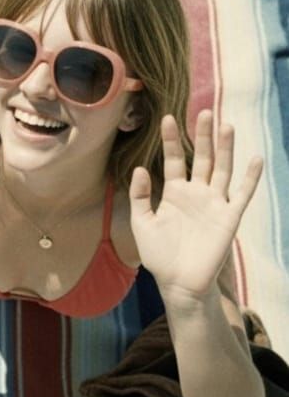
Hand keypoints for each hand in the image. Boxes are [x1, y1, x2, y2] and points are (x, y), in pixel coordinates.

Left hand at [129, 110, 262, 302]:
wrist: (179, 284)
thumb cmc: (159, 255)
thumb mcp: (142, 223)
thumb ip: (140, 196)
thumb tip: (140, 168)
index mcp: (175, 192)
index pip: (174, 159)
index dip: (171, 140)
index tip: (167, 118)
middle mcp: (196, 193)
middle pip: (202, 158)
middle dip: (202, 136)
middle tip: (203, 112)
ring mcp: (214, 204)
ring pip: (221, 169)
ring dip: (224, 148)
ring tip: (225, 125)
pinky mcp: (228, 218)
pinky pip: (241, 195)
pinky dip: (250, 178)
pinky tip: (256, 159)